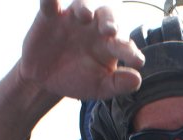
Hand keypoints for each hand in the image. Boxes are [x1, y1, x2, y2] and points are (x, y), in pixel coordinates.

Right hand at [19, 0, 144, 101]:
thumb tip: (137, 80)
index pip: (124, 44)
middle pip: (107, 15)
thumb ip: (118, 84)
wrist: (45, 80)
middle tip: (111, 30)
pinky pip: (50, 3)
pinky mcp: (50, 16)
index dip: (131, 52)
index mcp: (109, 44)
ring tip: (85, 15)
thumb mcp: (99, 88)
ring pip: (81, 4)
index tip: (137, 62)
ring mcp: (73, 19)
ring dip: (84, 7)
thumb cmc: (78, 80)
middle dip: (110, 20)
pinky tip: (50, 0)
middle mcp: (94, 27)